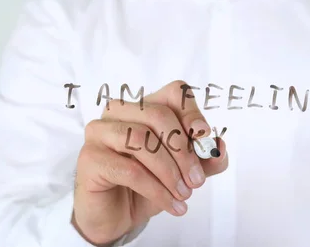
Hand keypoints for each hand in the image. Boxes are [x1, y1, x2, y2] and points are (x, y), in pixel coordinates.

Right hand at [72, 80, 228, 244]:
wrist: (117, 217)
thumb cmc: (148, 185)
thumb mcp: (183, 171)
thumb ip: (204, 158)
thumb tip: (219, 146)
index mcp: (143, 106)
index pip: (174, 92)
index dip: (192, 112)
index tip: (205, 139)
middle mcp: (118, 112)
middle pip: (159, 115)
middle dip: (184, 151)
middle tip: (196, 181)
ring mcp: (99, 132)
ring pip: (142, 140)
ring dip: (170, 172)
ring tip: (184, 195)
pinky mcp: (89, 158)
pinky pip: (129, 170)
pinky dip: (156, 189)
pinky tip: (171, 205)